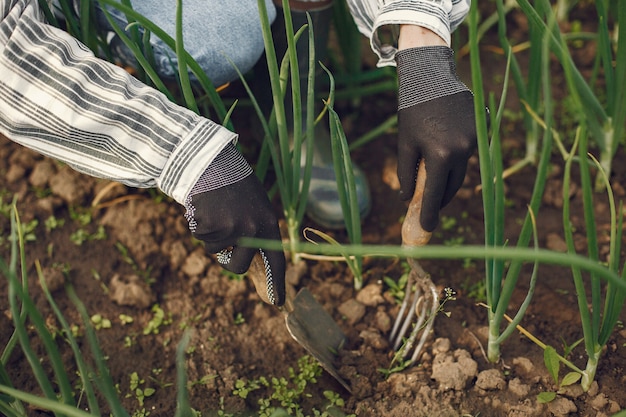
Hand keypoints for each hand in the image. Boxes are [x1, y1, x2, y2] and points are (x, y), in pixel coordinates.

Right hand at [184, 145, 285, 305]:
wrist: (211, 159)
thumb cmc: (233, 183)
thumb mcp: (253, 205)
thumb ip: (254, 230)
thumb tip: (246, 261)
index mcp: (267, 224)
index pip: (276, 261)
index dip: (277, 283)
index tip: (278, 303)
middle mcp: (253, 230)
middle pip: (237, 266)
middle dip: (225, 260)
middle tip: (221, 243)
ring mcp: (231, 229)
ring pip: (213, 249)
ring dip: (209, 235)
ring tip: (214, 209)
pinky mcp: (211, 226)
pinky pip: (200, 237)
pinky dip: (197, 225)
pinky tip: (203, 206)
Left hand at [395, 46, 476, 231]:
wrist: (431, 75)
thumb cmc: (412, 110)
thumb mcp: (405, 143)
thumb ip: (406, 174)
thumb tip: (407, 199)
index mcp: (441, 155)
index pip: (435, 194)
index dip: (430, 213)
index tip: (426, 229)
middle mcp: (463, 150)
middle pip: (452, 186)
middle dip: (440, 199)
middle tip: (429, 207)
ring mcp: (476, 139)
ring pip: (462, 170)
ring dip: (448, 178)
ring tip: (433, 180)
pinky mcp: (482, 129)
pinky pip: (469, 152)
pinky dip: (456, 158)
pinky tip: (445, 149)